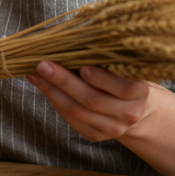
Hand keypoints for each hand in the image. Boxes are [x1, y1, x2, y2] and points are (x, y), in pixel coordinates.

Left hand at [27, 61, 156, 142]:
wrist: (135, 109)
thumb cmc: (124, 77)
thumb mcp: (125, 66)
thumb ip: (108, 57)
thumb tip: (73, 40)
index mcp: (139, 93)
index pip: (122, 87)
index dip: (102, 79)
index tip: (83, 66)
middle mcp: (128, 114)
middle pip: (92, 99)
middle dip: (65, 81)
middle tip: (44, 65)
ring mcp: (112, 128)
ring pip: (77, 111)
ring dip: (52, 91)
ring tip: (35, 74)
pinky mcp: (96, 135)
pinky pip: (71, 119)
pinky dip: (55, 101)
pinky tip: (42, 86)